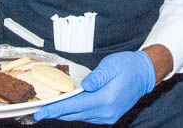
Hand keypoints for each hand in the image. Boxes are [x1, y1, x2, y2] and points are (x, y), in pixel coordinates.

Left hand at [34, 51, 155, 123]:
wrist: (144, 74)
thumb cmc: (127, 66)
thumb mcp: (111, 65)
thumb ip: (96, 77)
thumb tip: (83, 86)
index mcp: (106, 98)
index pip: (76, 106)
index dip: (56, 110)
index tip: (41, 112)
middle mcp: (107, 111)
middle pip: (76, 115)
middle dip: (56, 113)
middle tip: (38, 111)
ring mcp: (108, 116)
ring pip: (81, 117)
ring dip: (65, 113)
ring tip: (50, 108)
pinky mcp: (109, 116)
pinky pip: (88, 116)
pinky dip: (76, 112)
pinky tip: (68, 107)